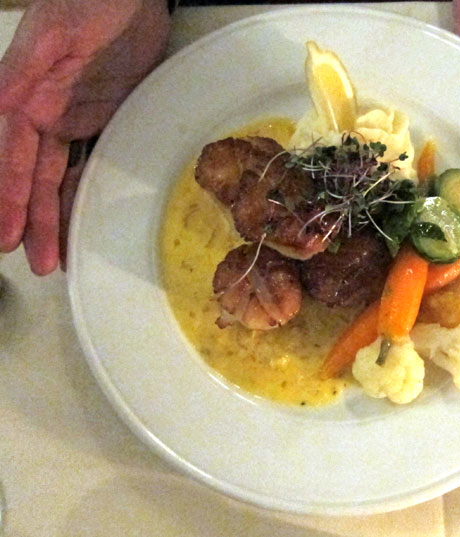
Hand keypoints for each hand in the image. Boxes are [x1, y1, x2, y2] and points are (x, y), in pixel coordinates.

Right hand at [0, 0, 169, 274]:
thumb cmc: (90, 5)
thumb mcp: (52, 35)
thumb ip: (24, 73)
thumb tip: (0, 109)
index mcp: (28, 100)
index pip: (15, 160)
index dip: (11, 198)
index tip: (7, 236)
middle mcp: (46, 117)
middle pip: (36, 178)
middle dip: (33, 221)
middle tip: (37, 264)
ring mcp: (76, 122)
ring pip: (60, 179)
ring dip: (55, 217)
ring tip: (55, 257)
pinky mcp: (107, 122)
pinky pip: (90, 165)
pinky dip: (83, 193)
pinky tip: (82, 220)